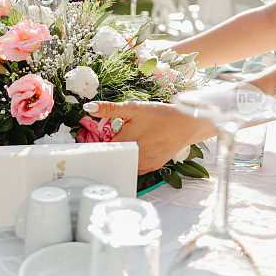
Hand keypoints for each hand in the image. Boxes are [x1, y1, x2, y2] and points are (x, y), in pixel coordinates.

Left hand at [83, 101, 213, 173]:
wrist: (187, 124)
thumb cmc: (161, 115)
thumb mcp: (133, 108)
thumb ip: (109, 109)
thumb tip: (88, 107)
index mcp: (126, 141)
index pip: (103, 148)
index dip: (98, 144)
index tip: (95, 140)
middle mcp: (134, 156)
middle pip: (113, 157)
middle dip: (110, 149)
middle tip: (113, 138)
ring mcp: (144, 164)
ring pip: (124, 163)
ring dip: (122, 156)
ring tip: (127, 143)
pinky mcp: (152, 167)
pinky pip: (136, 167)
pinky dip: (133, 160)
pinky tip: (137, 150)